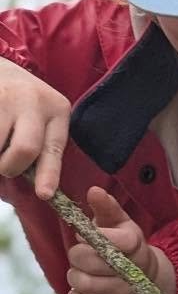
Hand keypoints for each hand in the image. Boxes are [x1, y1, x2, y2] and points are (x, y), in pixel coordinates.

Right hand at [0, 55, 70, 199]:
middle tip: (5, 166)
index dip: (49, 174)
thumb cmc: (22, 101)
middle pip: (25, 149)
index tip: (44, 195)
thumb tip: (39, 187)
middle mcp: (34, 101)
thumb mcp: (42, 115)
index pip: (54, 148)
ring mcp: (5, 98)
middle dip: (11, 167)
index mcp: (57, 109)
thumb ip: (41, 143)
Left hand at [65, 187, 174, 293]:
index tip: (85, 236)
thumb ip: (106, 207)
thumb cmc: (126, 246)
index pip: (109, 240)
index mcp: (133, 244)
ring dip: (75, 276)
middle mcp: (132, 271)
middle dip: (77, 255)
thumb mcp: (120, 223)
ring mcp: (124, 292)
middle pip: (88, 261)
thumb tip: (93, 190)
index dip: (90, 238)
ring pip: (83, 283)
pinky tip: (82, 289)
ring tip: (82, 271)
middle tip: (82, 254)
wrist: (147, 278)